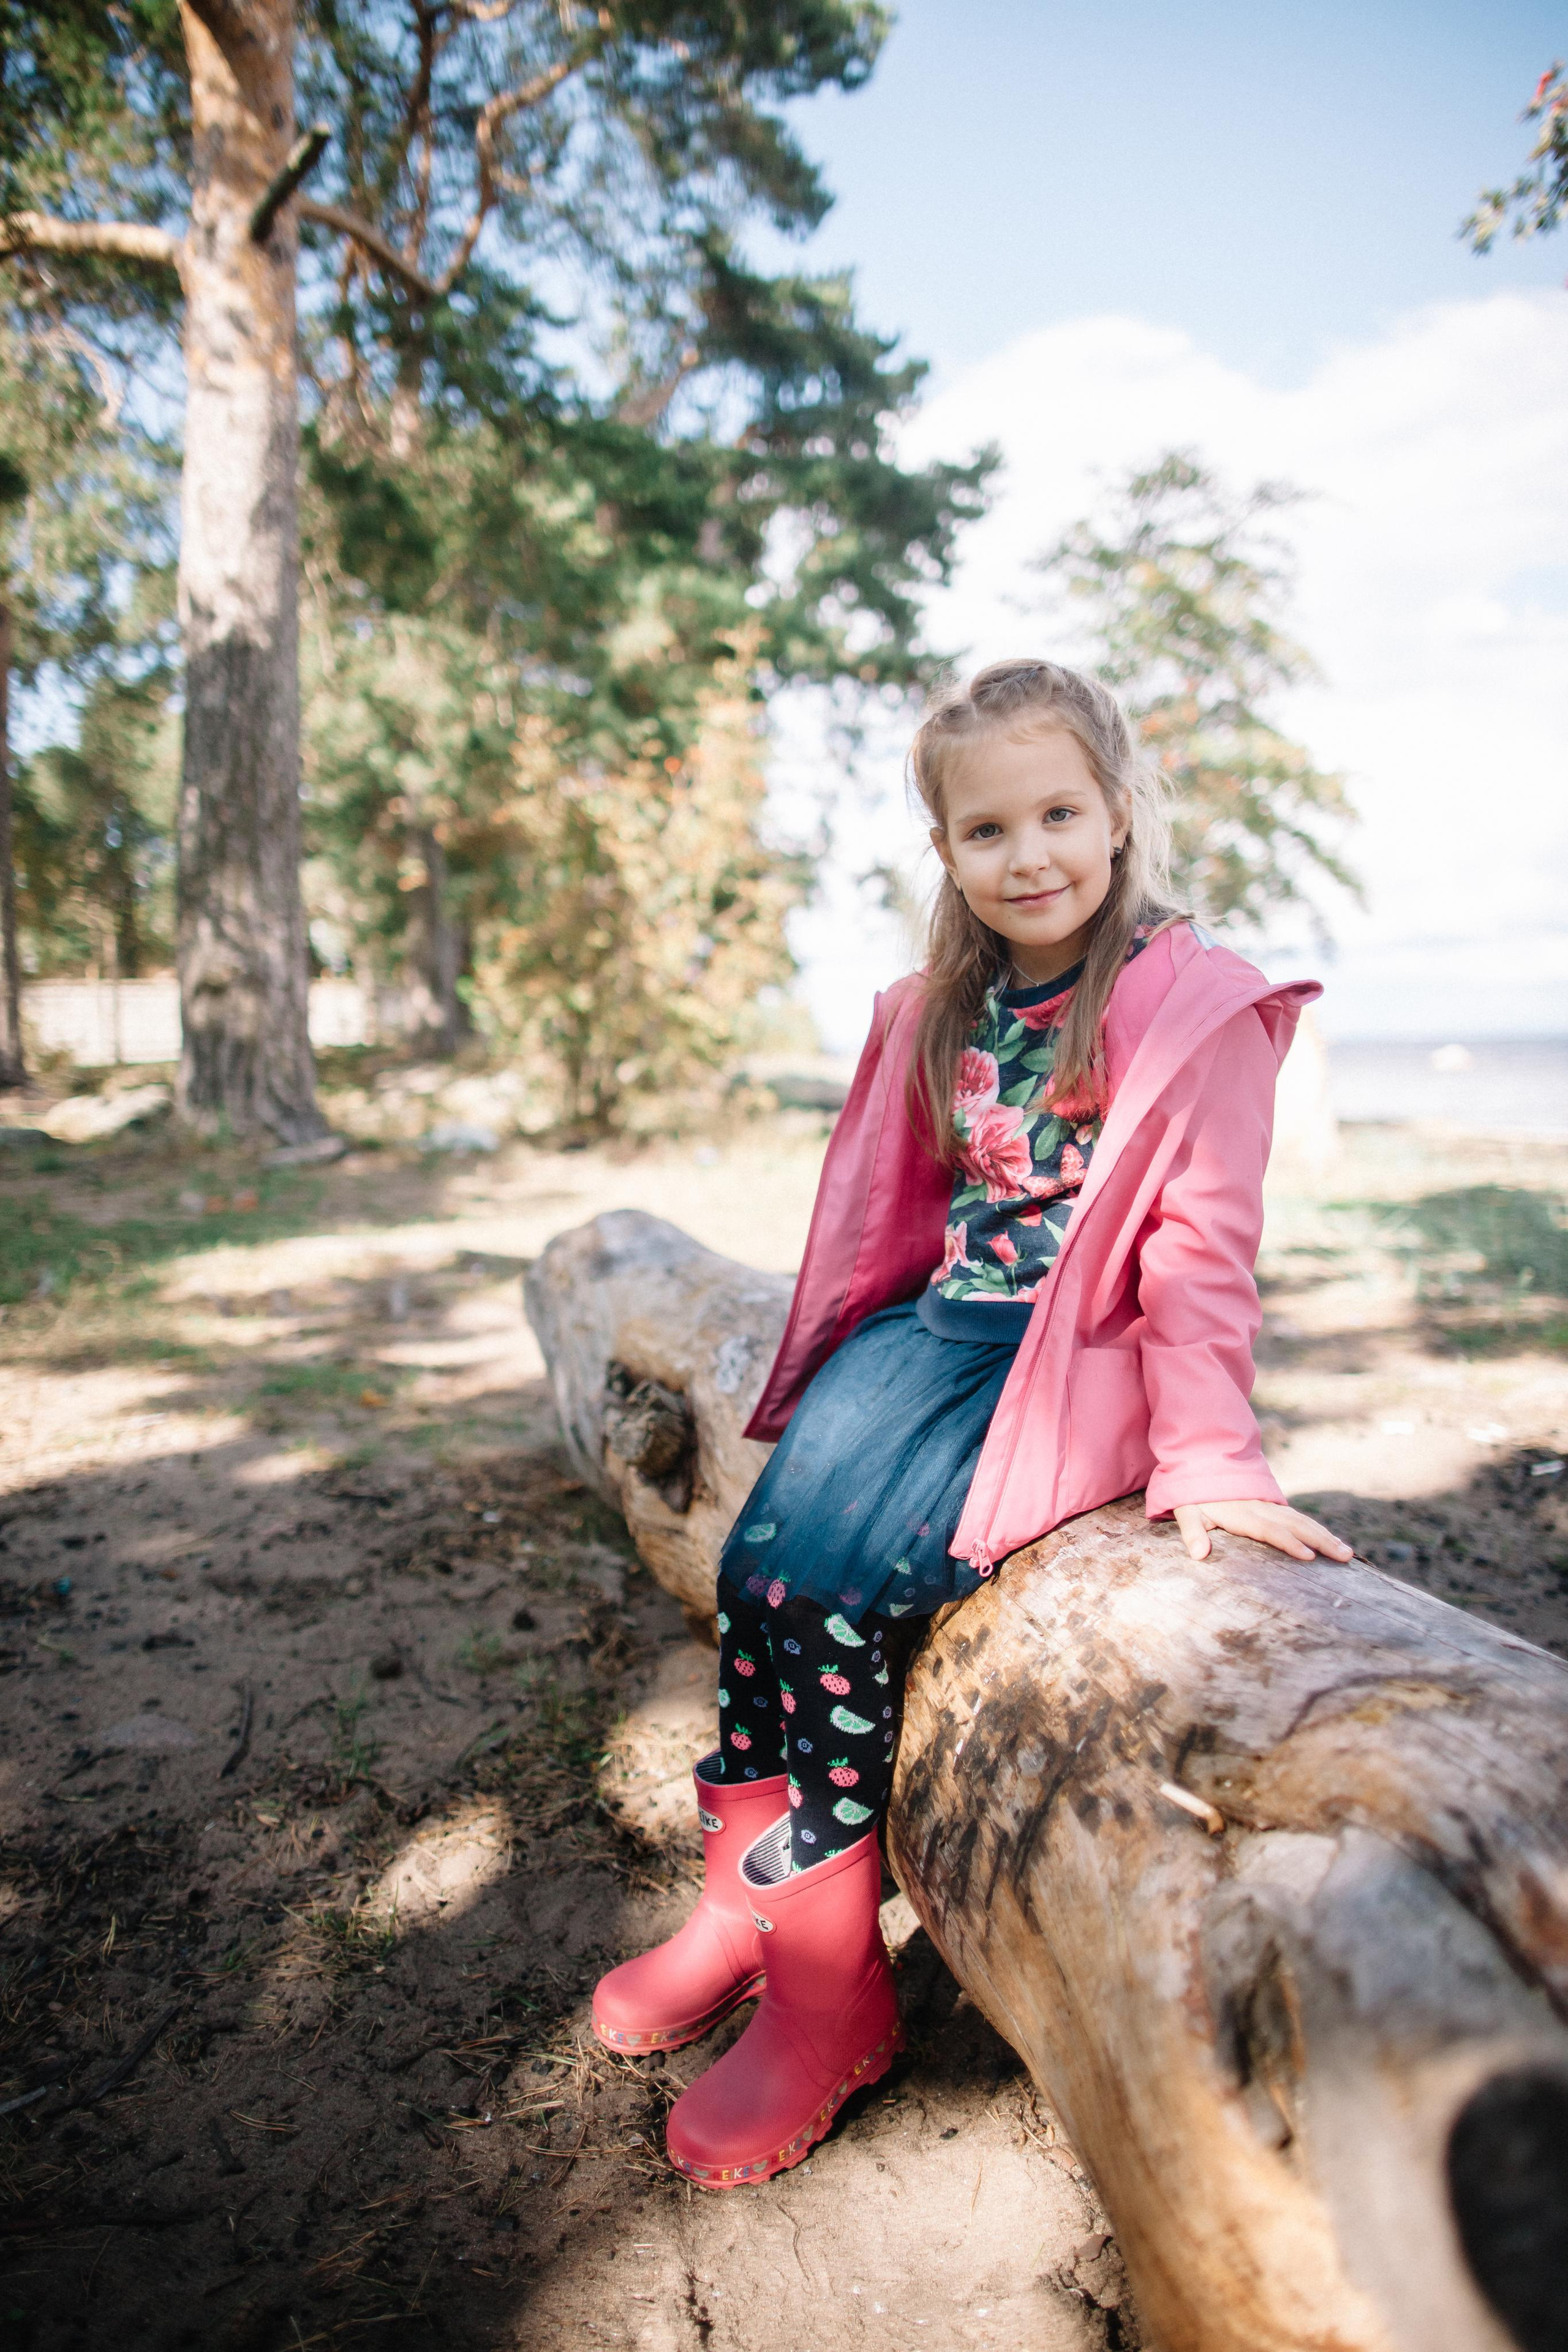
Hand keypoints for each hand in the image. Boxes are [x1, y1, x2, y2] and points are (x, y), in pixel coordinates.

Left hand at [1173, 1499, 1353, 1564]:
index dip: (1289, 1542)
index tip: (1309, 1556)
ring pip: (1302, 1521)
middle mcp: (1261, 1509)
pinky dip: (1317, 1530)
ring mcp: (1270, 1507)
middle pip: (1296, 1525)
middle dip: (1321, 1541)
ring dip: (1325, 1536)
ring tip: (1347, 1553)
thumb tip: (1199, 1555)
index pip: (1270, 1530)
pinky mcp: (1273, 1508)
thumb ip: (1192, 1532)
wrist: (1202, 1465)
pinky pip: (1299, 1519)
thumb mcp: (1187, 1512)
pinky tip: (1332, 1542)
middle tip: (1344, 1557)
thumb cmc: (1195, 1496)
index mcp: (1242, 1514)